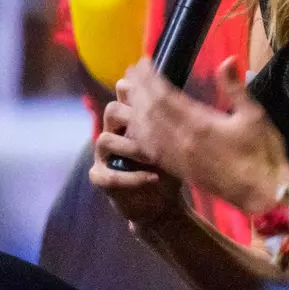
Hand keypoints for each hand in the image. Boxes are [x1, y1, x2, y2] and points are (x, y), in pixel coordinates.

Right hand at [89, 92, 184, 225]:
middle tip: (152, 127)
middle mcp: (114, 132)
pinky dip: (131, 177)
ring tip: (154, 156)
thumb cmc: (168, 165)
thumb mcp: (174, 141)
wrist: (160, 200)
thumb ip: (173, 118)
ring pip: (104, 139)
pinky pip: (107, 176)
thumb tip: (187, 95)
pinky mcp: (101, 178)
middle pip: (112, 110)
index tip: (154, 92)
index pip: (125, 92)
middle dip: (132, 115)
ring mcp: (104, 155)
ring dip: (131, 147)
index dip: (136, 88)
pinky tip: (152, 178)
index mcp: (131, 119)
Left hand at [121, 57, 288, 214]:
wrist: (262, 195)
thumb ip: (236, 89)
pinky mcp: (179, 169)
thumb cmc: (263, 154)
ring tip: (128, 94)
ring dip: (134, 110)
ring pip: (146, 130)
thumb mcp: (255, 116)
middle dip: (138, 90)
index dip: (150, 79)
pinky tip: (136, 126)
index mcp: (200, 124)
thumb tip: (227, 60)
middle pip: (149, 111)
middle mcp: (182, 140)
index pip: (165, 96)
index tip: (143, 63)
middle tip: (130, 73)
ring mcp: (178, 157)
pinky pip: (151, 149)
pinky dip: (140, 134)